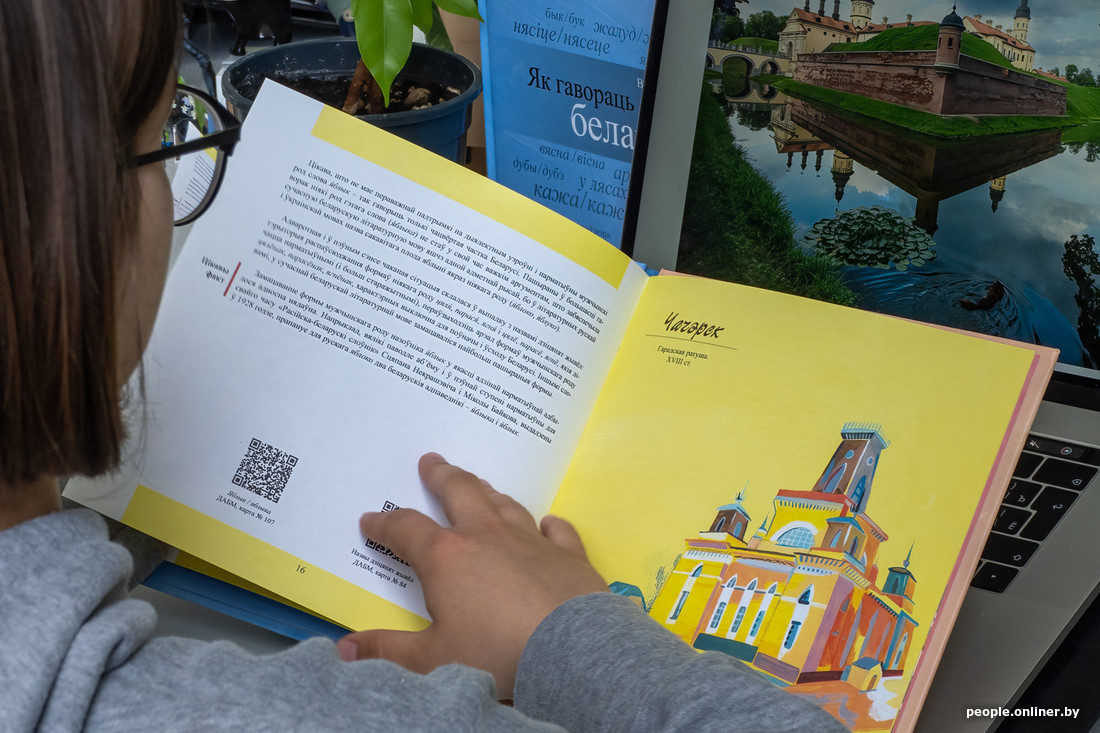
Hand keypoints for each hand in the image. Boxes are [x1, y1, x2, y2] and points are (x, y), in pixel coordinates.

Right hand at [337, 452, 607, 698]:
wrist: (570, 651)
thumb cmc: (494, 653)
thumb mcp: (431, 659)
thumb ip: (387, 650)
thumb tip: (343, 648)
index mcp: (446, 557)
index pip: (406, 530)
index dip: (385, 524)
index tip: (370, 519)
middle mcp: (487, 537)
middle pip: (460, 493)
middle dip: (441, 476)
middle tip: (431, 461)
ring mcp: (531, 541)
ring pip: (505, 505)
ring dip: (488, 492)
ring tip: (479, 485)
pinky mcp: (569, 554)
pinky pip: (558, 530)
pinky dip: (550, 524)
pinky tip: (549, 522)